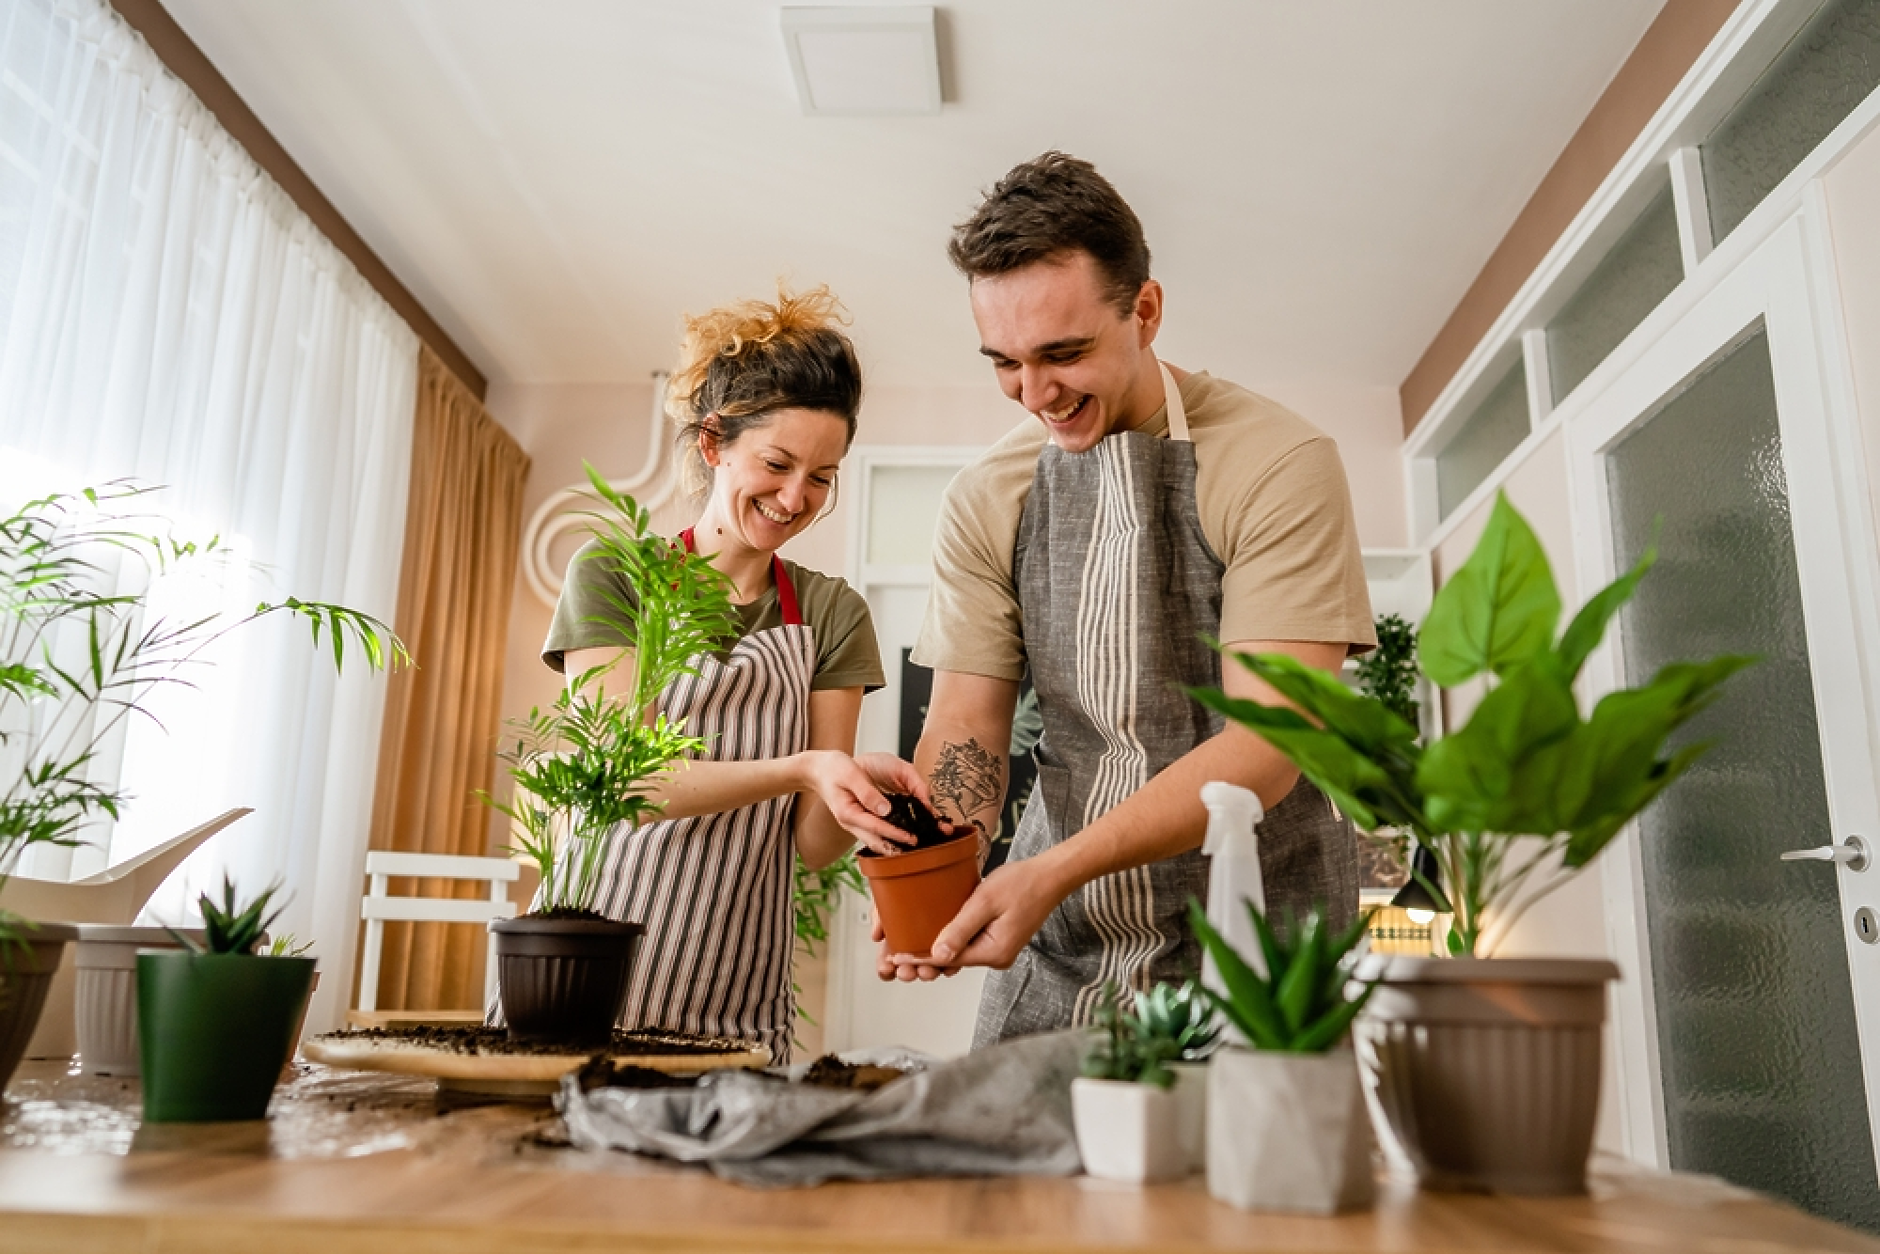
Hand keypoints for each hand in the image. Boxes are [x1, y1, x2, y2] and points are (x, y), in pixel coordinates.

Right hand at [800, 750, 921, 854]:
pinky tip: (900, 834)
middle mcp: (850, 823)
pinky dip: (887, 835)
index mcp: (848, 813)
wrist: (818, 770)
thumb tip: (886, 809)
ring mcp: (854, 823)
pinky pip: (874, 832)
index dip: (895, 834)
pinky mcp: (858, 819)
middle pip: (876, 842)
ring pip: (875, 840)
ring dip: (892, 844)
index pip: (876, 828)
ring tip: (911, 845)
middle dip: (896, 847)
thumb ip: (867, 792)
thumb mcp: (850, 774)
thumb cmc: (833, 768)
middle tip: (917, 847)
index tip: (911, 838)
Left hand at [878, 857, 1064, 981]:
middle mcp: (996, 956)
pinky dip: (953, 938)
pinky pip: (970, 942)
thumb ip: (960, 928)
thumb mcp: (985, 901)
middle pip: (952, 960)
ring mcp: (998, 949)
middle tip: (896, 953)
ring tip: (909, 943)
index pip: (948, 959)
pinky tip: (935, 929)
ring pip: (960, 951)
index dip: (919, 958)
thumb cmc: (1022, 883)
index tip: (894, 956)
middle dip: (925, 957)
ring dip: (937, 947)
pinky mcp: (999, 939)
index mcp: (994, 952)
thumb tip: (937, 955)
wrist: (1050, 876)